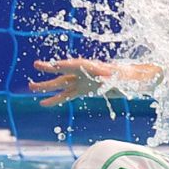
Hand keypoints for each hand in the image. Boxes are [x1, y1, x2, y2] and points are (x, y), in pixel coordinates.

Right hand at [29, 58, 160, 106]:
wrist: (137, 80)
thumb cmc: (132, 77)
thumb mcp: (125, 77)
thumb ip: (114, 77)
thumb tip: (104, 76)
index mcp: (95, 67)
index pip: (77, 65)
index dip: (65, 64)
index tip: (52, 64)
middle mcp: (86, 73)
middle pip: (66, 71)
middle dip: (51, 68)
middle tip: (37, 65)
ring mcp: (84, 82)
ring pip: (62, 84)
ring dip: (47, 86)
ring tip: (31, 87)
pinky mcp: (85, 90)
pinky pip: (68, 95)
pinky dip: (56, 99)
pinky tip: (44, 103)